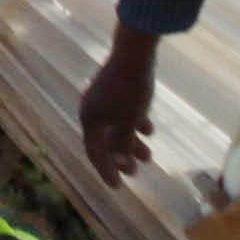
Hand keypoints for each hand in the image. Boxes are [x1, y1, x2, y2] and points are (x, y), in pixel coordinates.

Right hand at [77, 28, 163, 182]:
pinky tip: (149, 129)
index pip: (95, 153)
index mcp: (90, 119)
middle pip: (106, 142)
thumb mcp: (128, 122)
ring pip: (116, 127)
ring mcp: (103, 98)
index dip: (106, 171)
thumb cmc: (130, 90)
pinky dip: (134, 124)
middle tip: (135, 173)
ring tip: (148, 155)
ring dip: (131, 143)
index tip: (118, 187)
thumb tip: (122, 164)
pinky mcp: (115, 88)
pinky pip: (122, 113)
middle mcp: (92, 110)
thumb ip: (124, 145)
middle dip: (122, 158)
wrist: (134, 52)